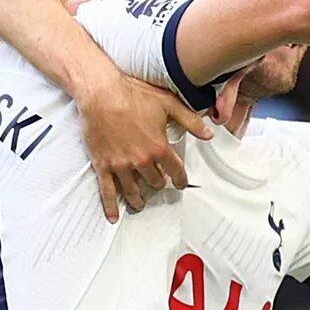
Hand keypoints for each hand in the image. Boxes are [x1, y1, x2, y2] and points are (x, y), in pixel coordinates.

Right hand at [77, 73, 208, 220]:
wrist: (100, 92)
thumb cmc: (132, 94)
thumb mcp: (167, 103)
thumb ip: (190, 120)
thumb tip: (208, 134)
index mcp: (159, 148)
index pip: (175, 171)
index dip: (180, 179)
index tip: (181, 184)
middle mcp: (141, 160)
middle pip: (154, 182)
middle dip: (158, 183)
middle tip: (157, 184)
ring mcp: (121, 165)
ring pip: (133, 190)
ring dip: (138, 199)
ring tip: (140, 203)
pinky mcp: (103, 164)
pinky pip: (107, 190)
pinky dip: (110, 205)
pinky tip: (114, 216)